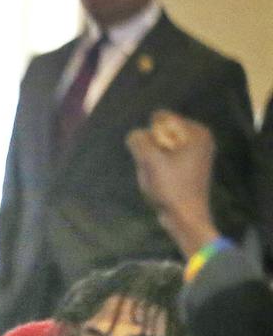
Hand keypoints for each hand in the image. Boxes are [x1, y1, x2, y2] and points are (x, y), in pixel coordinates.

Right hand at [127, 111, 219, 257]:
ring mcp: (197, 152)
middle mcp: (200, 138)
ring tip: (158, 176)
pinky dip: (159, 166)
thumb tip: (135, 135)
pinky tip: (161, 180)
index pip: (161, 118)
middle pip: (161, 132)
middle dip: (151, 148)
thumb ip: (139, 141)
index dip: (150, 136)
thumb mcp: (150, 161)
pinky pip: (167, 157)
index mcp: (196, 132)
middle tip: (156, 168)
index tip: (156, 157)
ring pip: (161, 146)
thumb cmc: (171, 187)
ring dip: (153, 159)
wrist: (186, 217)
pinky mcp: (191, 166)